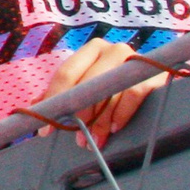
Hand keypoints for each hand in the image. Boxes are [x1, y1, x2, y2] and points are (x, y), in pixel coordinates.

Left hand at [36, 37, 169, 144]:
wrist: (155, 79)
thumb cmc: (115, 85)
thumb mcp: (88, 85)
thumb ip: (63, 93)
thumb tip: (34, 104)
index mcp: (91, 50)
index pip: (65, 73)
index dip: (54, 101)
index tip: (45, 129)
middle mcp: (112, 50)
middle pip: (88, 83)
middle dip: (79, 113)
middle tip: (76, 137)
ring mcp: (134, 60)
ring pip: (109, 91)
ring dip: (99, 120)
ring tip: (93, 140)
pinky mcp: (153, 74)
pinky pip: (133, 94)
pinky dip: (121, 113)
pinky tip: (113, 128)